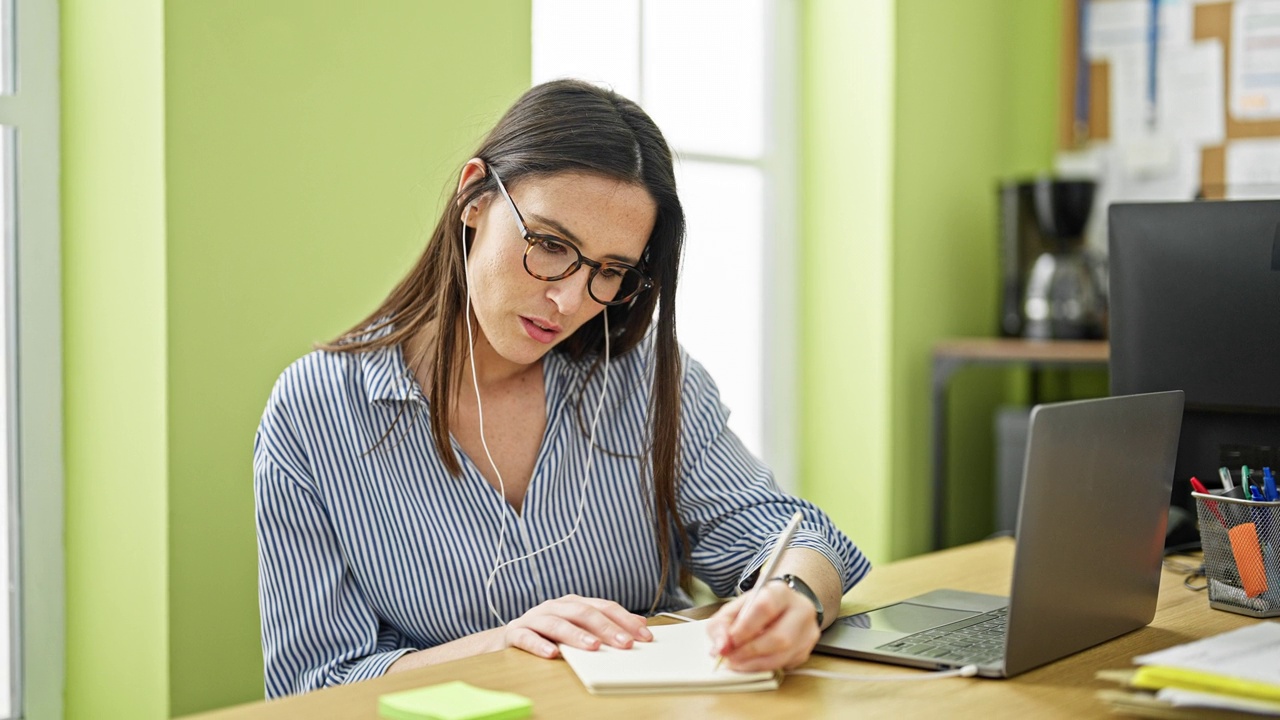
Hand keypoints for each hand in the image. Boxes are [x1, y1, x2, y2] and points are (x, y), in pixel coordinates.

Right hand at [503, 594, 652, 658]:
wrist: (510, 636)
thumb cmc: (549, 632)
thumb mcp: (579, 626)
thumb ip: (606, 623)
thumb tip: (640, 623)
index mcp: (573, 603)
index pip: (603, 607)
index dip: (625, 620)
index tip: (644, 635)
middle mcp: (555, 606)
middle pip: (583, 613)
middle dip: (606, 628)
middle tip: (625, 643)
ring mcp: (535, 618)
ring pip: (557, 623)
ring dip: (576, 635)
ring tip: (593, 646)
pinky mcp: (516, 632)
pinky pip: (528, 638)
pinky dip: (540, 645)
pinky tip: (552, 654)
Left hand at [705, 580, 820, 671]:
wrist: (781, 609)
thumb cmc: (756, 609)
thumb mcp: (733, 609)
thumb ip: (721, 626)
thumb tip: (720, 648)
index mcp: (780, 592)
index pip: (765, 608)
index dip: (745, 628)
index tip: (729, 641)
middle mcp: (800, 610)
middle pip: (779, 637)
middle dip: (750, 651)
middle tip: (730, 657)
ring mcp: (807, 632)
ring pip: (783, 655)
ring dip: (755, 664)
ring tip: (737, 662)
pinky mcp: (806, 651)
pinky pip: (784, 665)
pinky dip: (763, 668)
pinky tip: (752, 662)